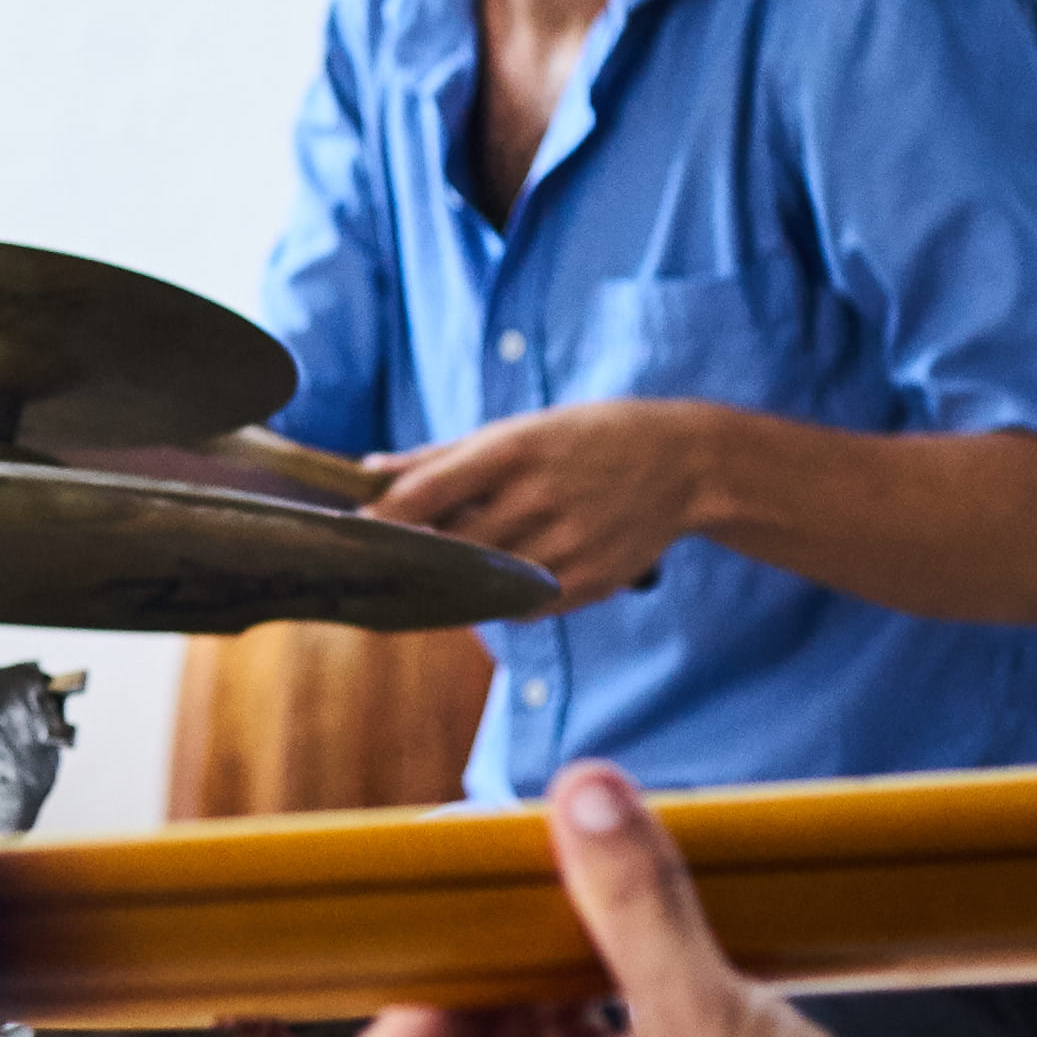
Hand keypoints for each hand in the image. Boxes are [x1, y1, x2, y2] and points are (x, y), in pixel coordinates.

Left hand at [342, 763, 965, 1036]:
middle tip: (522, 856)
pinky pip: (609, 1018)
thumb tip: (581, 794)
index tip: (455, 900)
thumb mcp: (697, 1015)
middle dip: (488, 944)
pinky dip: (614, 965)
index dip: (411, 985)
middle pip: (463, 1027)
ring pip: (540, 1017)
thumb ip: (631, 900)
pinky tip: (650, 911)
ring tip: (588, 869)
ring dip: (555, 946)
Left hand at [365, 399, 726, 604]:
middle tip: (382, 566)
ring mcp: (566, 543)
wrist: (684, 464)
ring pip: (482, 583)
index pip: (426, 492)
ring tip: (437, 576)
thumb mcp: (519, 430)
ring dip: (453, 584)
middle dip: (413, 559)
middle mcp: (537, 498)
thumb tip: (368, 470)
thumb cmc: (586, 440)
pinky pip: (523, 606)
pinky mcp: (590, 581)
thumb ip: (442, 456)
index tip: (353, 534)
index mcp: (513, 450)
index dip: (382, 519)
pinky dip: (501, 600)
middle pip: (448, 546)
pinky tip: (498, 582)